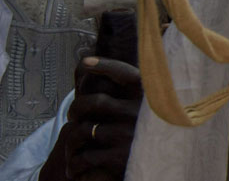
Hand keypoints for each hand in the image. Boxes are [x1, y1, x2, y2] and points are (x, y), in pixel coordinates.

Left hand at [39, 56, 141, 180]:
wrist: (156, 166)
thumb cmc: (140, 134)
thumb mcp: (141, 110)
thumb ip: (122, 89)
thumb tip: (84, 61)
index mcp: (149, 98)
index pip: (125, 74)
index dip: (105, 65)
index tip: (85, 62)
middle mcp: (141, 113)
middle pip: (95, 103)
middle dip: (75, 109)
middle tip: (72, 116)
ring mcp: (131, 135)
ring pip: (84, 131)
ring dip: (70, 142)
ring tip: (71, 146)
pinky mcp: (121, 158)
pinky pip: (84, 157)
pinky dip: (74, 164)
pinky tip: (75, 167)